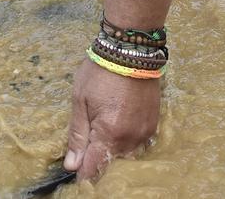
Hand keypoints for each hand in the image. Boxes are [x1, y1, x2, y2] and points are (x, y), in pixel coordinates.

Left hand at [64, 58, 160, 179]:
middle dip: (96, 162)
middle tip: (85, 147)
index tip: (74, 170)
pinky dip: (125, 142)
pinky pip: (137, 144)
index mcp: (109, 133)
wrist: (130, 50)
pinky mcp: (153, 124)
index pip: (94, 168)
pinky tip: (116, 127)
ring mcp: (144, 132)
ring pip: (125, 156)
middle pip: (111, 165)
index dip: (82, 174)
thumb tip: (72, 165)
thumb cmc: (100, 72)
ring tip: (100, 133)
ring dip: (112, 152)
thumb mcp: (80, 101)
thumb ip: (77, 135)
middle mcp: (130, 138)